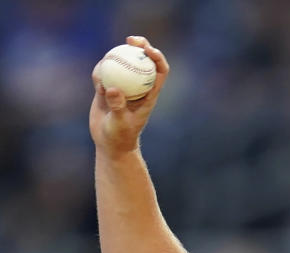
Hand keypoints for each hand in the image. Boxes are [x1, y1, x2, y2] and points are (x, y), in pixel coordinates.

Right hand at [89, 36, 169, 155]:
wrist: (110, 144)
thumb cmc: (120, 136)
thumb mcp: (120, 122)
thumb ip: (117, 106)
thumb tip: (112, 88)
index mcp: (149, 94)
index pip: (160, 71)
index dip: (157, 57)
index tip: (147, 49)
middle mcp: (138, 87)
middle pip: (142, 61)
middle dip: (140, 45)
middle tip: (130, 39)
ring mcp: (123, 87)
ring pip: (122, 64)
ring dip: (116, 56)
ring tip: (108, 58)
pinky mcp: (107, 89)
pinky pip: (104, 74)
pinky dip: (100, 71)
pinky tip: (97, 76)